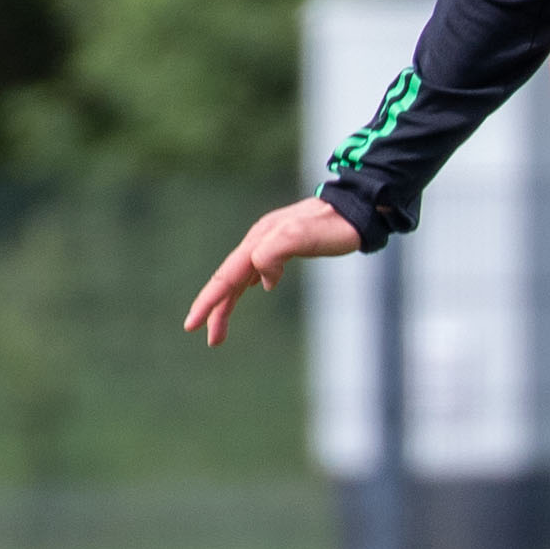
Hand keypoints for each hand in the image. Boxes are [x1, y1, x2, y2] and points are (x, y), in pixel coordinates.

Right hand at [184, 198, 366, 346]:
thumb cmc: (334, 225)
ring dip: (230, 303)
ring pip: (242, 277)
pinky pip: (256, 269)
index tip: (191, 326)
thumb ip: (275, 252)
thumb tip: (261, 280)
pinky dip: (247, 285)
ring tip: (223, 329)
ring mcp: (271, 241)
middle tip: (212, 341)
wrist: (358, 207)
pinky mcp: (285, 244)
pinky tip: (252, 288)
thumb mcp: (303, 236)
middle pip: (230, 280)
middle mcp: (259, 241)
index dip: (208, 302)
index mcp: (258, 241)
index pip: (226, 277)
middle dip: (217, 311)